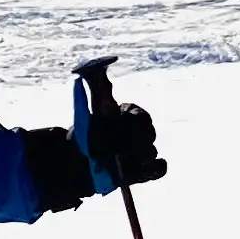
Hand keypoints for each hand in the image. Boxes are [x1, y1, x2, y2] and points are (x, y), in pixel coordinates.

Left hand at [70, 74, 167, 190]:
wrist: (79, 162)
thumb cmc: (86, 134)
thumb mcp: (89, 110)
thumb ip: (98, 90)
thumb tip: (98, 66)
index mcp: (129, 115)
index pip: (141, 117)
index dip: (135, 124)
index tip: (125, 127)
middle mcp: (139, 132)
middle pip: (149, 135)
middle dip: (138, 142)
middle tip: (124, 148)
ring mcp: (143, 152)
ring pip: (153, 153)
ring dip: (139, 158)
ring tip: (123, 162)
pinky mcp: (145, 171)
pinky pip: (160, 169)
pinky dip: (155, 169)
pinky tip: (141, 170)